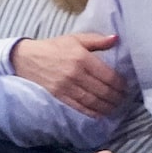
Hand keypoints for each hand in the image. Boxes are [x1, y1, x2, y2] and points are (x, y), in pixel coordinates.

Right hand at [11, 30, 125, 117]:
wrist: (26, 58)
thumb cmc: (53, 47)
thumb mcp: (75, 39)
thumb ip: (96, 40)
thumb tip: (116, 39)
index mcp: (82, 58)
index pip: (108, 76)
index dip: (120, 84)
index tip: (126, 87)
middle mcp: (76, 74)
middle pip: (102, 91)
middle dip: (116, 97)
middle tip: (123, 99)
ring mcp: (66, 87)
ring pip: (92, 101)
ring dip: (106, 107)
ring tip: (115, 107)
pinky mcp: (58, 96)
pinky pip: (79, 106)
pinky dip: (91, 112)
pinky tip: (100, 114)